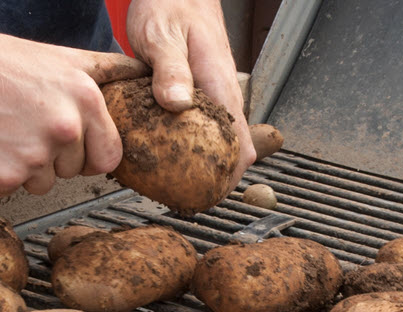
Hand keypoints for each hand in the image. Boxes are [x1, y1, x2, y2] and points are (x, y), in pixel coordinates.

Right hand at [0, 25, 146, 196]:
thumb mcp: (58, 56)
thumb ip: (103, 70)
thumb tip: (139, 71)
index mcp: (84, 99)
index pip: (110, 156)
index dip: (90, 155)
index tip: (69, 146)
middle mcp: (65, 129)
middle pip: (74, 172)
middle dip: (53, 158)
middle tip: (23, 126)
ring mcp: (34, 155)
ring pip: (43, 185)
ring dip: (24, 168)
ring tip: (2, 131)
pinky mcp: (2, 176)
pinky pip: (11, 190)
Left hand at [126, 0, 256, 185]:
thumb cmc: (171, 5)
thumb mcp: (163, 36)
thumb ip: (170, 69)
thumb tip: (176, 104)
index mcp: (220, 85)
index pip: (240, 145)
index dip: (230, 177)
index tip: (209, 197)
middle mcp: (221, 95)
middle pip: (231, 151)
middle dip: (213, 179)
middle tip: (184, 201)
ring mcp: (211, 96)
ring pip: (215, 141)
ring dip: (199, 164)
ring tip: (172, 186)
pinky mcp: (197, 94)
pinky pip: (198, 127)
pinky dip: (186, 145)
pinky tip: (162, 154)